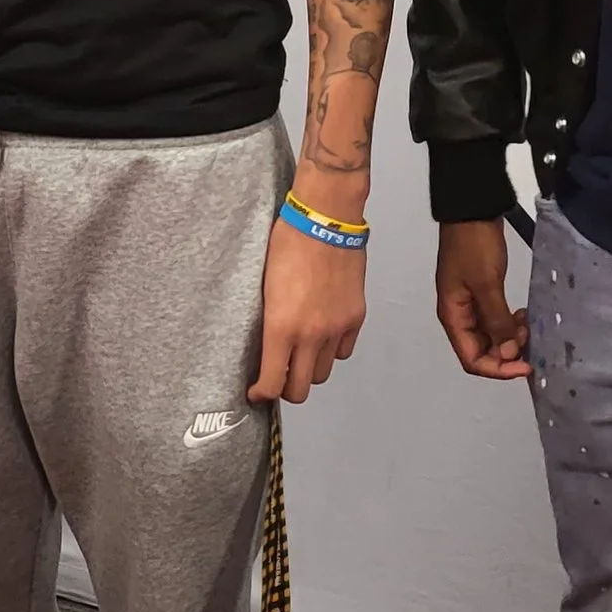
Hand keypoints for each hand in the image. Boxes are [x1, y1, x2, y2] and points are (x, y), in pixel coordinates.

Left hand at [249, 217, 365, 404]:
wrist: (326, 218)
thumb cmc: (289, 242)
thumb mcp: (264, 285)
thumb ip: (269, 322)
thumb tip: (266, 347)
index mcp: (281, 326)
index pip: (272, 383)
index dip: (262, 394)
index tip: (257, 392)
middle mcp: (311, 334)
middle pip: (300, 388)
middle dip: (286, 388)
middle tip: (278, 375)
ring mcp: (336, 328)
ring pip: (323, 373)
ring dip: (310, 369)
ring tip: (301, 352)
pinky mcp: (355, 317)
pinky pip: (343, 351)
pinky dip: (332, 350)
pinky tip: (322, 334)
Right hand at [435, 220, 528, 379]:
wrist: (472, 209)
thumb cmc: (474, 245)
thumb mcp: (487, 284)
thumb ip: (497, 321)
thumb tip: (509, 354)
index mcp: (453, 315)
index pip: (472, 359)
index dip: (498, 368)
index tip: (525, 366)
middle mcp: (459, 314)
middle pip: (481, 350)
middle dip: (506, 352)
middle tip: (531, 341)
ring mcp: (470, 302)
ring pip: (490, 335)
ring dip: (510, 337)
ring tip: (529, 325)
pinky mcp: (481, 291)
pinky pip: (494, 317)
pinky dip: (509, 322)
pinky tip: (523, 314)